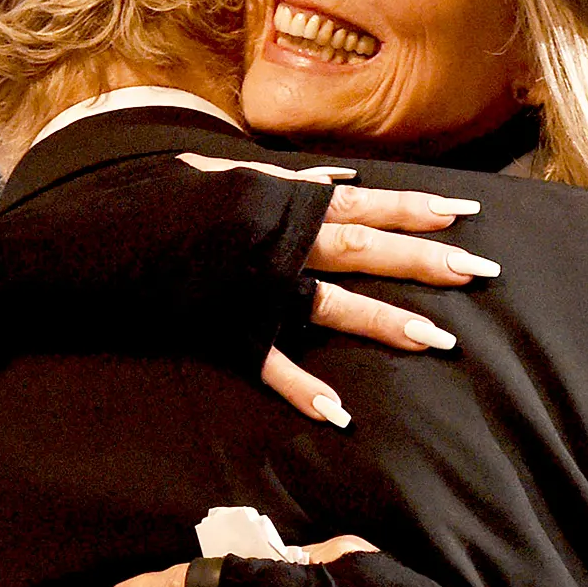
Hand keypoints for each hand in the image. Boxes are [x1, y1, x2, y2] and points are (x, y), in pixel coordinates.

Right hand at [175, 154, 499, 426]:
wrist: (108, 236)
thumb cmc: (169, 199)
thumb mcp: (228, 173)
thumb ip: (285, 180)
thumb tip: (334, 178)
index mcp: (282, 203)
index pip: (363, 202)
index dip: (414, 207)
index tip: (464, 212)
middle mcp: (281, 243)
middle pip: (365, 249)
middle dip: (425, 259)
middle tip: (479, 271)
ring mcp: (259, 288)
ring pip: (333, 305)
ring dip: (386, 321)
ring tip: (437, 339)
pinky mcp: (231, 328)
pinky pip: (271, 363)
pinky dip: (303, 389)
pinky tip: (339, 413)